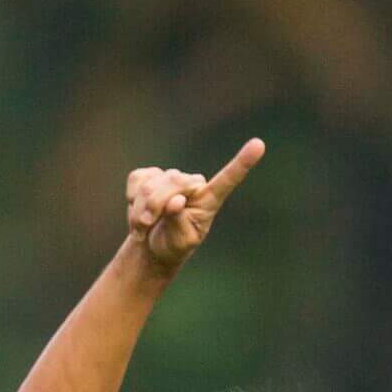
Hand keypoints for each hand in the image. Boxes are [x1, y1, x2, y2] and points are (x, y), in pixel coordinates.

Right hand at [126, 137, 265, 272]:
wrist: (150, 247)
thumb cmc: (172, 246)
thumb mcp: (179, 243)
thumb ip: (179, 222)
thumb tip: (176, 201)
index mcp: (209, 200)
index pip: (228, 180)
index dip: (242, 163)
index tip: (259, 145)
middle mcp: (193, 184)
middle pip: (173, 182)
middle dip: (155, 206)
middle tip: (147, 226)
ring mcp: (170, 177)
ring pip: (150, 183)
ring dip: (140, 209)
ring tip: (144, 226)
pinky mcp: (148, 175)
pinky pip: (136, 180)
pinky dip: (131, 200)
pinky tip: (138, 211)